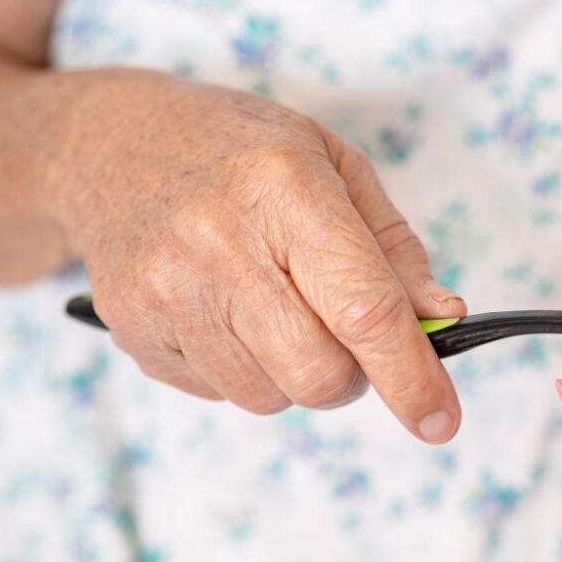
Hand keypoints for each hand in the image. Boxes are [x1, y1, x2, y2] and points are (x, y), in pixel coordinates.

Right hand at [48, 70, 465, 442]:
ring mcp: (166, 290)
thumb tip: (443, 318)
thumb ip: (394, 247)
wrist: (118, 143)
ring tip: (276, 306)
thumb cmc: (244, 150)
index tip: (440, 418)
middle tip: (345, 332)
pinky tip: (227, 309)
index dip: (410, 374)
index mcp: (287, 189)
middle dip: (353, 374)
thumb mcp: (335, 166)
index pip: (363, 307)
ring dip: (295, 372)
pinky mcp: (132, 327)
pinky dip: (245, 369)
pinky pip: (218, 394)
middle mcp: (220, 243)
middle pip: (319, 373)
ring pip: (270, 397)